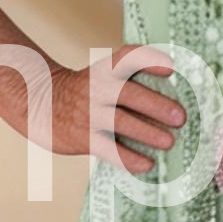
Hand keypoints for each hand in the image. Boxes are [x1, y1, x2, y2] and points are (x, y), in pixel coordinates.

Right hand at [49, 43, 186, 173]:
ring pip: (122, 123)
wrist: (41, 105)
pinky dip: (130, 159)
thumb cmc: (86, 92)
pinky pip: (110, 150)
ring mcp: (90, 115)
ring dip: (148, 133)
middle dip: (157, 106)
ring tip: (169, 142)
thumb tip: (174, 102)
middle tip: (181, 117)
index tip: (170, 66)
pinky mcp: (85, 138)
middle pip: (130, 94)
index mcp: (106, 71)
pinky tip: (147, 164)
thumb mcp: (102, 76)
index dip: (149, 60)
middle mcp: (98, 89)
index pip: (127, 57)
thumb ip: (131, 81)